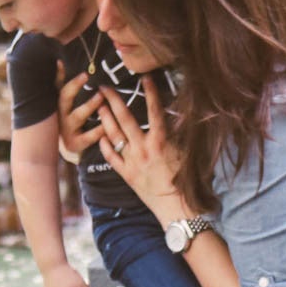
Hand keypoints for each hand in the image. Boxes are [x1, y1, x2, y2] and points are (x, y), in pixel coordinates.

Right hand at [56, 63, 103, 162]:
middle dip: (75, 87)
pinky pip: (88, 136)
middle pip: (65, 99)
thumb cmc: (69, 120)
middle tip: (86, 77)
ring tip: (101, 97)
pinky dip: (98, 131)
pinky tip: (107, 125)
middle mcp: (60, 115)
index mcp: (59, 104)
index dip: (67, 79)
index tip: (84, 73)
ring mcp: (67, 129)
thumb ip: (61, 82)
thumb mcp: (65, 102)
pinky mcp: (75, 143)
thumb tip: (59, 62)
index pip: (60, 88)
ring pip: (78, 116)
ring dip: (89, 105)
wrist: (69, 148)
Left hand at [96, 75, 187, 223]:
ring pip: (114, 135)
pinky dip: (104, 145)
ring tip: (97, 105)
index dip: (150, 91)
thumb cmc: (187, 182)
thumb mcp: (188, 153)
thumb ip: (181, 134)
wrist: (177, 209)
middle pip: (125, 118)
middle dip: (113, 100)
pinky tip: (100, 136)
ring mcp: (132, 161)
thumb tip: (180, 117)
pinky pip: (111, 157)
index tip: (144, 77)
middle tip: (103, 87)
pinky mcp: (126, 174)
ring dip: (105, 118)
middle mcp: (144, 148)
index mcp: (161, 141)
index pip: (154, 109)